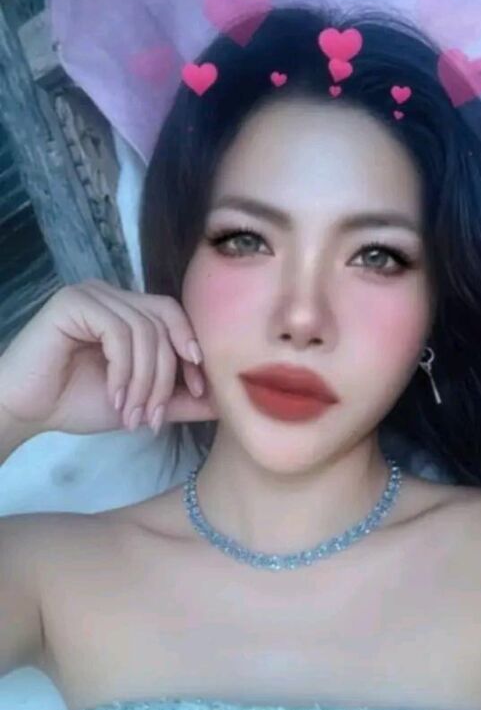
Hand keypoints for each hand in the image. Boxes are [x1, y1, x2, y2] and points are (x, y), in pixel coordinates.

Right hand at [0, 279, 217, 435]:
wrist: (26, 410)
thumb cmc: (78, 402)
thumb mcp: (142, 400)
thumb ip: (182, 400)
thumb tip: (226, 403)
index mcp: (130, 310)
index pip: (176, 317)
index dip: (192, 352)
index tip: (200, 392)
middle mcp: (113, 295)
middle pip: (164, 324)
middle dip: (167, 375)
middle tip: (153, 415)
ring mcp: (93, 294)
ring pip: (144, 332)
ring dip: (144, 381)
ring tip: (132, 414)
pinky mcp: (72, 302)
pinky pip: (117, 331)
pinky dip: (122, 369)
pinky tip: (114, 395)